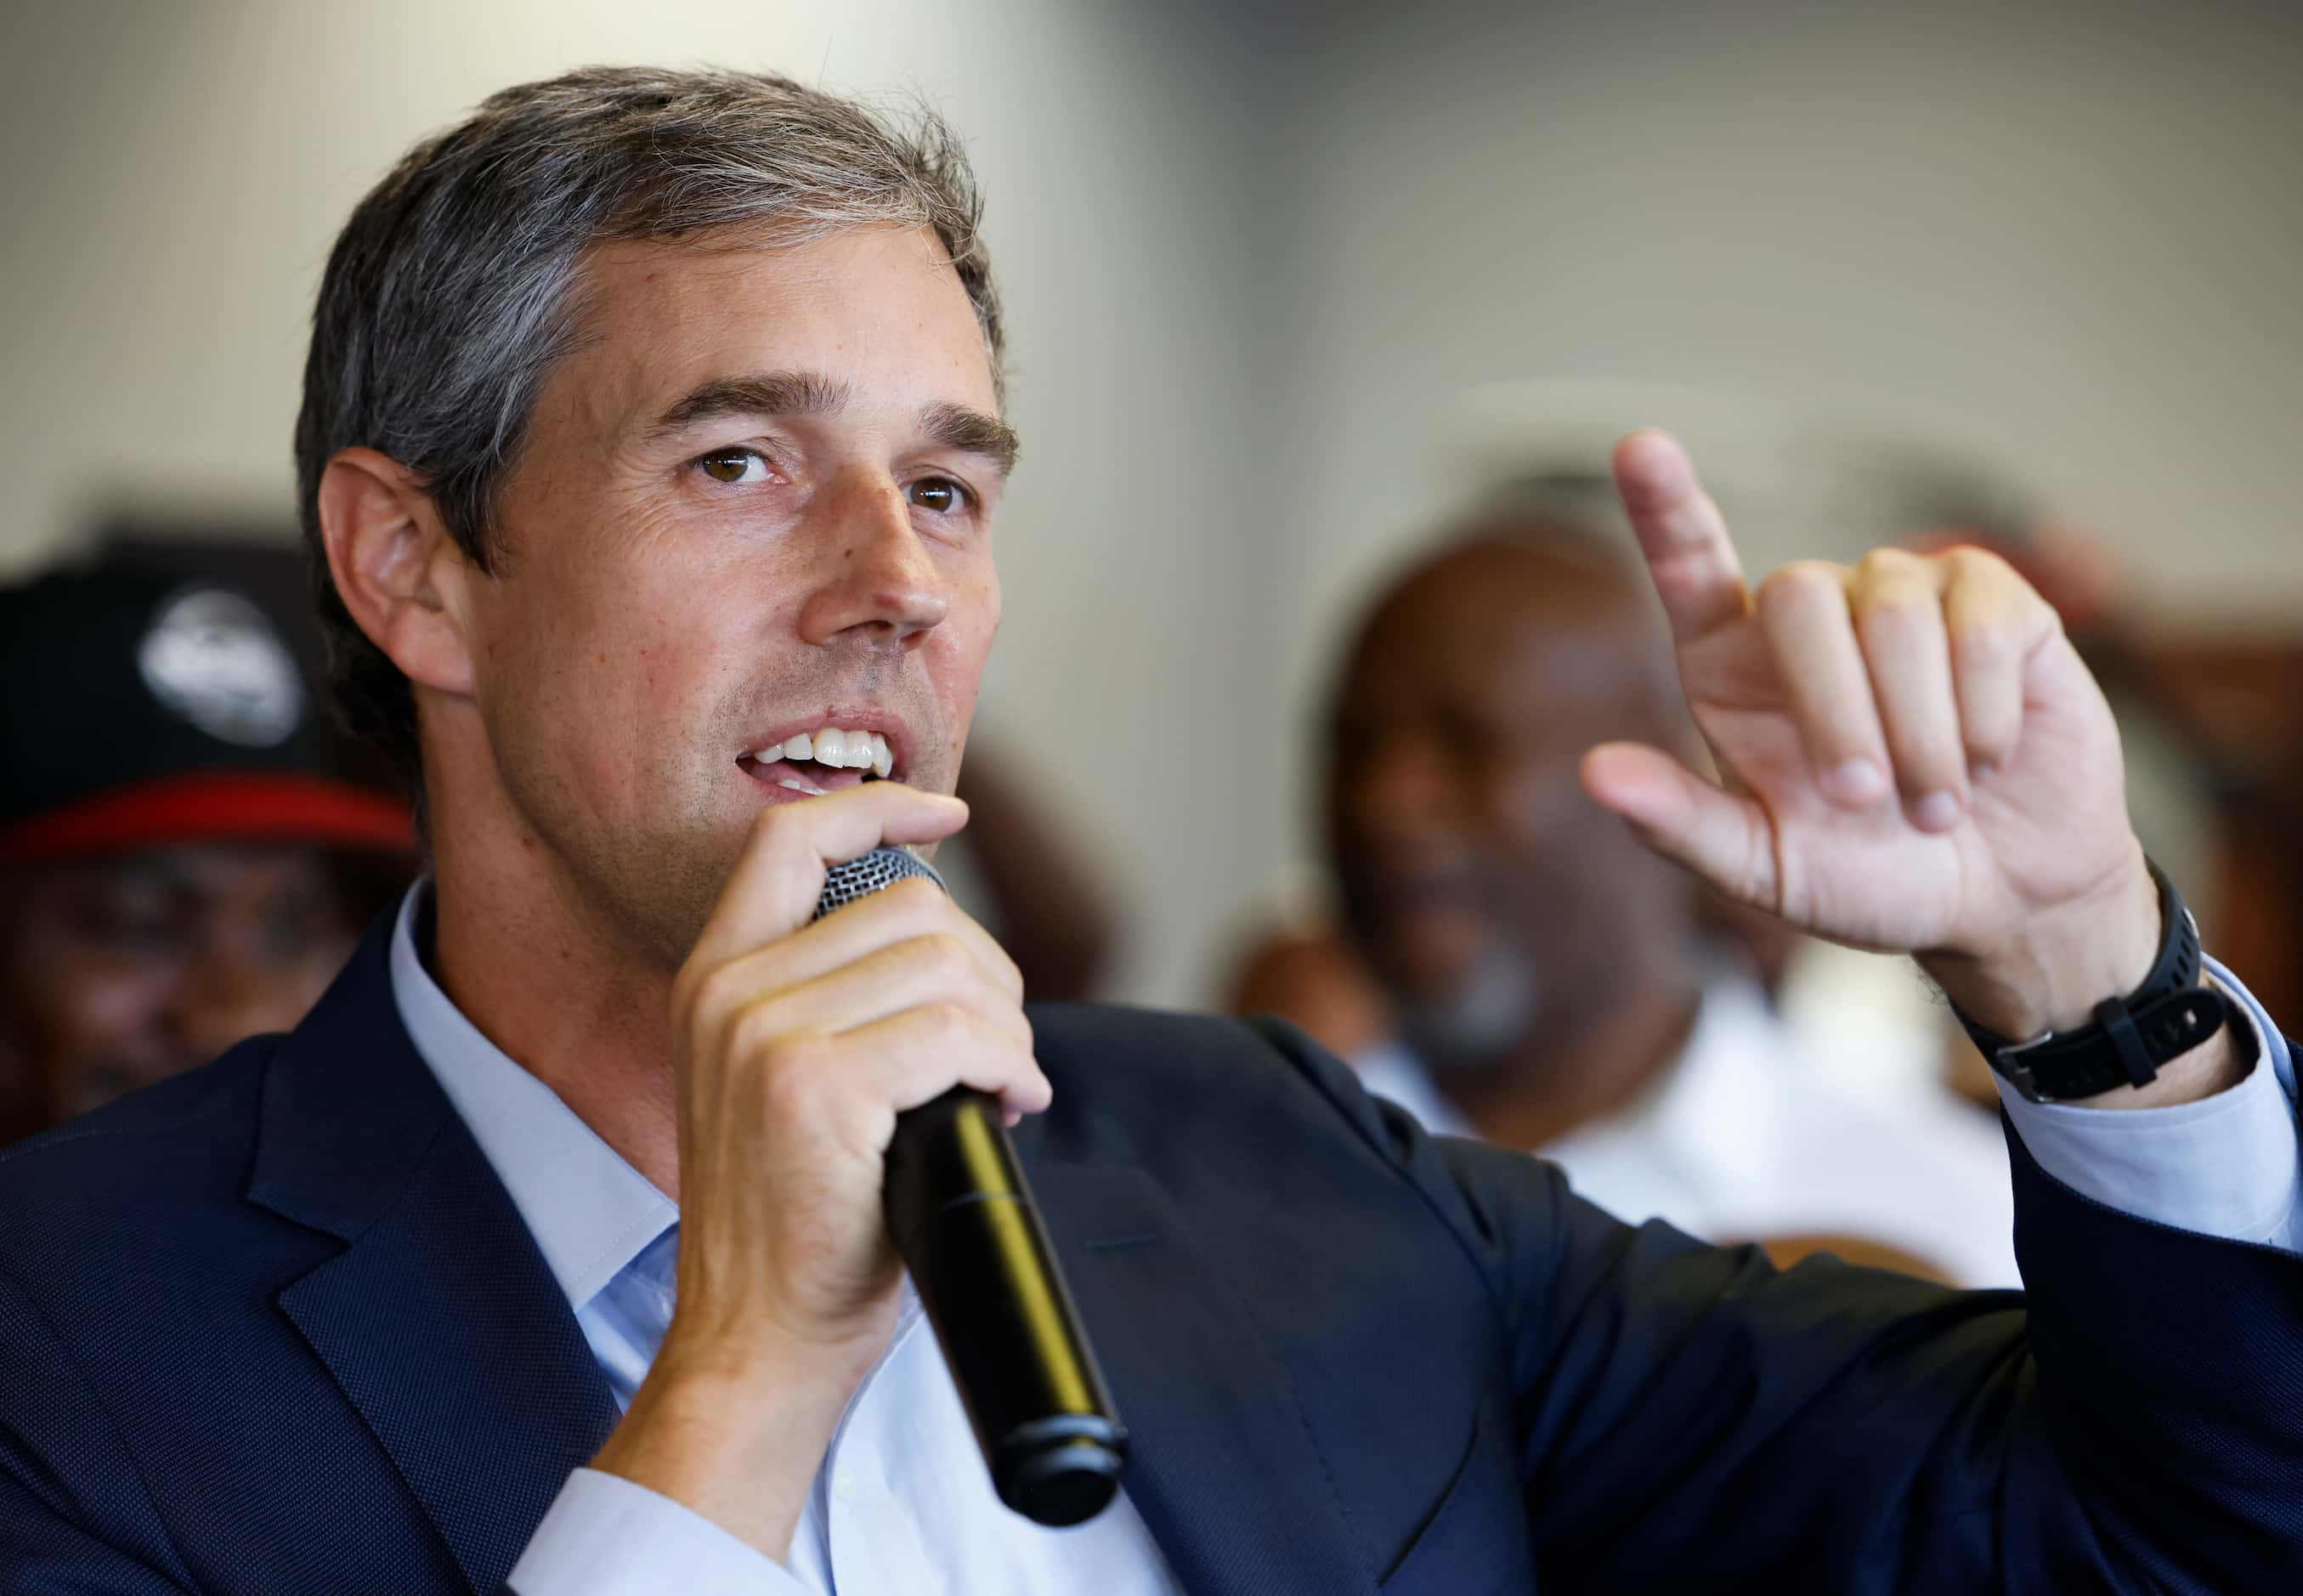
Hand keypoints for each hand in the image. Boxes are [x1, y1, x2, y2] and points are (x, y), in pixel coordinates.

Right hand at [591, 782, 1045, 1557]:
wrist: (757, 1342)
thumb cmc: (800, 1227)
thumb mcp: (785, 1087)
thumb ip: (834, 1002)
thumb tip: (950, 949)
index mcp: (714, 978)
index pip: (792, 838)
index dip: (881, 808)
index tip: (951, 814)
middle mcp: (728, 991)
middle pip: (912, 908)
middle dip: (987, 975)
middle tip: (998, 1057)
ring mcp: (763, 1034)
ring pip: (947, 966)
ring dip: (1007, 1028)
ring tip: (1002, 1087)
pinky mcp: (813, 1087)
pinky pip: (959, 1033)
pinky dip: (1009, 1065)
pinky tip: (1011, 1107)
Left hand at [1582, 429, 2161, 1049]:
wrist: (2000, 897)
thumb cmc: (1868, 877)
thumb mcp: (1765, 870)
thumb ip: (1680, 825)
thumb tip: (1594, 774)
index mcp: (1733, 665)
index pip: (1690, 564)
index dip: (1666, 505)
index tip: (1640, 447)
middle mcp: (1810, 614)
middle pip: (1799, 595)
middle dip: (1835, 707)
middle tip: (1865, 801)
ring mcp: (1902, 596)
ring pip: (1894, 616)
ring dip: (1919, 734)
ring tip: (1935, 808)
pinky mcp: (1993, 601)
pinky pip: (1982, 627)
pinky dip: (1982, 714)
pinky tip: (1988, 759)